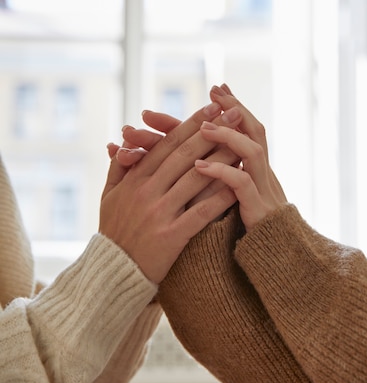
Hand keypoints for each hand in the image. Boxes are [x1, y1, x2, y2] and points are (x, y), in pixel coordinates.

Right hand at [100, 102, 242, 282]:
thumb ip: (117, 169)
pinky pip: (200, 212)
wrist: (111, 274)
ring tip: (242, 141)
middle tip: (234, 112)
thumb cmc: (113, 233)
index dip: (192, 124)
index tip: (212, 107)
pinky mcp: (170, 237)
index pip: (167, 144)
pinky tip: (237, 184)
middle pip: (185, 154)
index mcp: (134, 179)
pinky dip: (219, 197)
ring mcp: (158, 213)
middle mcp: (146, 191)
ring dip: (221, 157)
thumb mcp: (108, 197)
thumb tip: (121, 145)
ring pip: (195, 178)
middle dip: (212, 130)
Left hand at [195, 84, 286, 231]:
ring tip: (204, 126)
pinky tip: (200, 166)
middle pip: (255, 132)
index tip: (217, 88)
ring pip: (253, 153)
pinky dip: (221, 172)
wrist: (277, 265)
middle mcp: (263, 176)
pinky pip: (242, 186)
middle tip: (215, 90)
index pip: (247, 130)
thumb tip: (202, 158)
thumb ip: (225, 178)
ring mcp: (264, 192)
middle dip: (234, 109)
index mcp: (256, 170)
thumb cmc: (250, 233)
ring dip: (228, 136)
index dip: (234, 109)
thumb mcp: (236, 199)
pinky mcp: (260, 213)